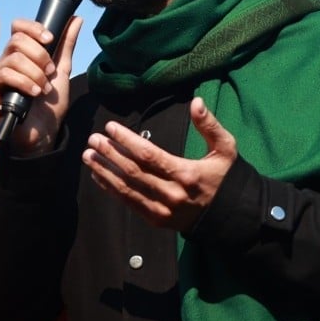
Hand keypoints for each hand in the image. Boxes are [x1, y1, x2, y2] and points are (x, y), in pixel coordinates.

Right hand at [0, 16, 82, 153]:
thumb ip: (66, 45)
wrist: (43, 133)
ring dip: (35, 73)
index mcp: (20, 54)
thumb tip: (76, 19)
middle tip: (49, 73)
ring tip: (43, 89)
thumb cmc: (49, 105)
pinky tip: (33, 94)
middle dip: (39, 56)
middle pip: (17, 40)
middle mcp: (5, 61)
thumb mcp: (62, 71)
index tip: (50, 39)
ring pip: (13, 58)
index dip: (33, 28)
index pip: (18, 27)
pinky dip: (24, 82)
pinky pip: (4, 75)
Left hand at [83, 97, 236, 232]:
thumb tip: (196, 102)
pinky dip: (110, 188)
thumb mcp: (226, 149)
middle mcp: (172, 194)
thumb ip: (210, 125)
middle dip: (110, 153)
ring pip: (126, 188)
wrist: (230, 216)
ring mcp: (162, 209)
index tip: (110, 127)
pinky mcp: (156, 219)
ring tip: (89, 155)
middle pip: (132, 171)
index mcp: (187, 174)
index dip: (127, 141)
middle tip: (93, 139)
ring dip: (104, 171)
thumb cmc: (226, 177)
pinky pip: (128, 202)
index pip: (149, 155)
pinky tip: (98, 175)